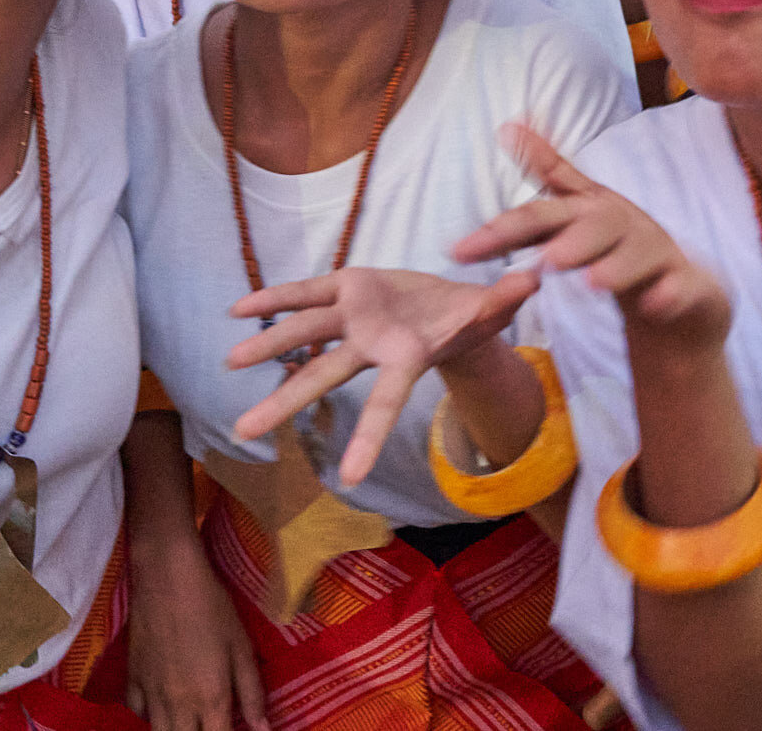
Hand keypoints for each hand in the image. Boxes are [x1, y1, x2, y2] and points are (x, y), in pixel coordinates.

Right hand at [126, 539, 268, 730]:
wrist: (167, 576)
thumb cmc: (212, 607)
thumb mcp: (241, 646)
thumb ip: (252, 692)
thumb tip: (263, 729)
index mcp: (211, 698)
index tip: (231, 728)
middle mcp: (179, 704)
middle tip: (210, 721)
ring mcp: (151, 692)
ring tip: (189, 720)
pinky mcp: (131, 677)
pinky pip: (136, 712)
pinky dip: (149, 716)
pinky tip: (161, 706)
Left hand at [226, 267, 540, 487]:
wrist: (446, 307)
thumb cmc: (469, 319)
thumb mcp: (489, 310)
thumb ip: (504, 300)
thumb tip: (533, 278)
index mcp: (405, 359)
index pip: (385, 405)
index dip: (371, 439)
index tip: (351, 482)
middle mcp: (370, 346)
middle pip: (322, 376)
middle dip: (284, 402)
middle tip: (243, 432)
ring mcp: (353, 318)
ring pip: (304, 333)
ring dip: (266, 346)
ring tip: (228, 363)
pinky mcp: (346, 288)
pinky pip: (304, 294)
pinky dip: (273, 299)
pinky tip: (238, 311)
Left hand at [456, 125, 730, 352]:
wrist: (683, 290)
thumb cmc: (618, 244)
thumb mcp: (579, 210)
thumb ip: (546, 173)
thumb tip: (507, 125)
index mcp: (589, 210)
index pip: (541, 216)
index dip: (502, 231)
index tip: (459, 249)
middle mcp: (623, 224)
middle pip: (597, 226)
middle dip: (572, 240)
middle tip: (549, 259)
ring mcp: (658, 252)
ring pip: (640, 254)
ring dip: (617, 267)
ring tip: (594, 283)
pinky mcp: (687, 282)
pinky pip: (680, 287)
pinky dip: (670, 292)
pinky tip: (656, 303)